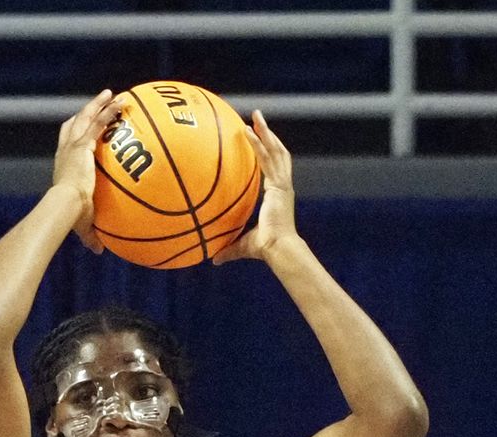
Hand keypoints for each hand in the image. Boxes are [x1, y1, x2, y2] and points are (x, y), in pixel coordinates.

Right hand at [52, 89, 121, 254]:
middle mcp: (66, 151)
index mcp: (64, 165)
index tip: (82, 127)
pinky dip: (109, 111)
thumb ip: (91, 235)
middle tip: (99, 103)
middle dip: (87, 112)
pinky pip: (99, 123)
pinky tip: (122, 103)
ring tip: (114, 95)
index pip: (67, 143)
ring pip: (87, 117)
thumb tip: (99, 252)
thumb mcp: (82, 224)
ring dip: (100, 104)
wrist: (65, 206)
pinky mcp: (83, 145)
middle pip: (74, 123)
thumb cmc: (70, 216)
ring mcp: (74, 146)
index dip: (74, 133)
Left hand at [213, 109, 298, 264]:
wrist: (279, 249)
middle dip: (269, 134)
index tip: (257, 140)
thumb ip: (228, 249)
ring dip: (266, 132)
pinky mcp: (279, 185)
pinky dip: (259, 143)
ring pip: (276, 151)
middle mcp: (282, 187)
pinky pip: (267, 158)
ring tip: (256, 116)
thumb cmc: (265, 249)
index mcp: (277, 196)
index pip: (273, 169)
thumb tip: (214, 260)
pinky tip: (248, 131)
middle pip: (278, 153)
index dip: (267, 153)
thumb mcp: (243, 245)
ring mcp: (282, 184)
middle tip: (257, 118)